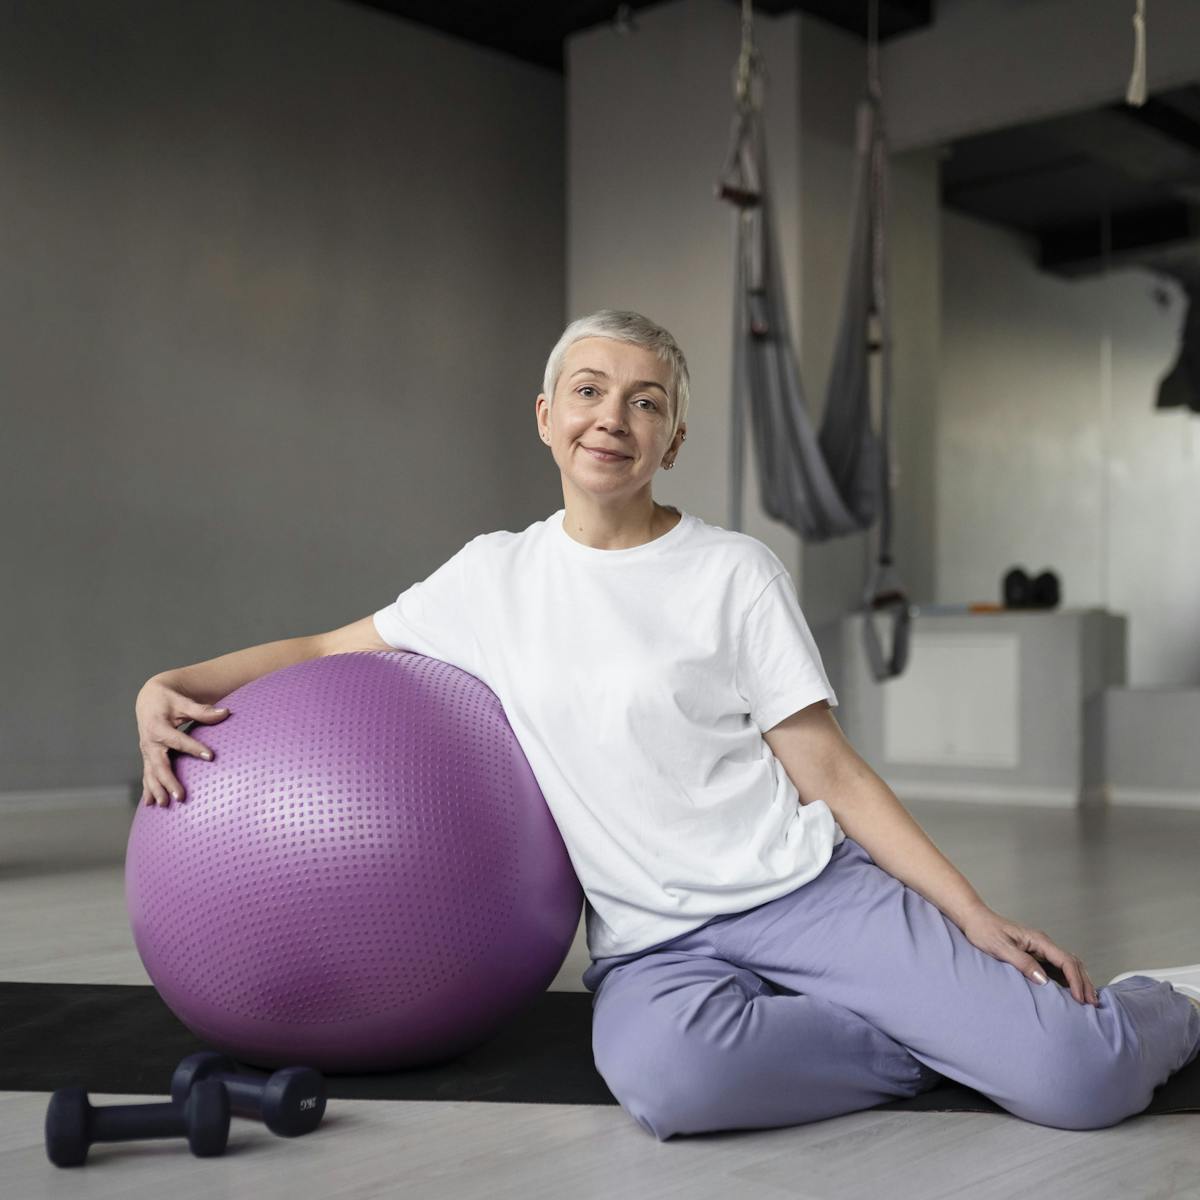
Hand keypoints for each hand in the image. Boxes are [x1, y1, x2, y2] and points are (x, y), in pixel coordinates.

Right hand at [136, 677, 229, 806]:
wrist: (148, 700)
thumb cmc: (168, 700)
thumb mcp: (183, 702)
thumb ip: (202, 710)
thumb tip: (226, 712)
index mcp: (158, 727)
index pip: (178, 740)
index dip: (194, 748)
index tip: (210, 756)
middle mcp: (150, 742)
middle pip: (160, 765)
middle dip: (169, 781)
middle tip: (181, 796)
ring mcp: (147, 752)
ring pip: (151, 774)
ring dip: (157, 790)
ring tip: (165, 805)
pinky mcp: (148, 757)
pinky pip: (147, 775)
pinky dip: (148, 790)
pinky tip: (151, 804)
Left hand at [959, 908, 1099, 1006]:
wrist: (974, 920)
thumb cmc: (984, 931)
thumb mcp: (1001, 948)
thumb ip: (1022, 963)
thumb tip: (1044, 980)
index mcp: (1038, 940)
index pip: (1066, 961)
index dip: (1076, 981)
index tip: (1081, 999)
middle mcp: (1043, 943)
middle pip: (1072, 963)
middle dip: (1084, 983)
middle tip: (1092, 1004)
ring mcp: (1040, 949)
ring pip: (1067, 965)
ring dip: (1078, 981)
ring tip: (1086, 1002)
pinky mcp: (1034, 954)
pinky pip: (1056, 968)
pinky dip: (1067, 980)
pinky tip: (1070, 993)